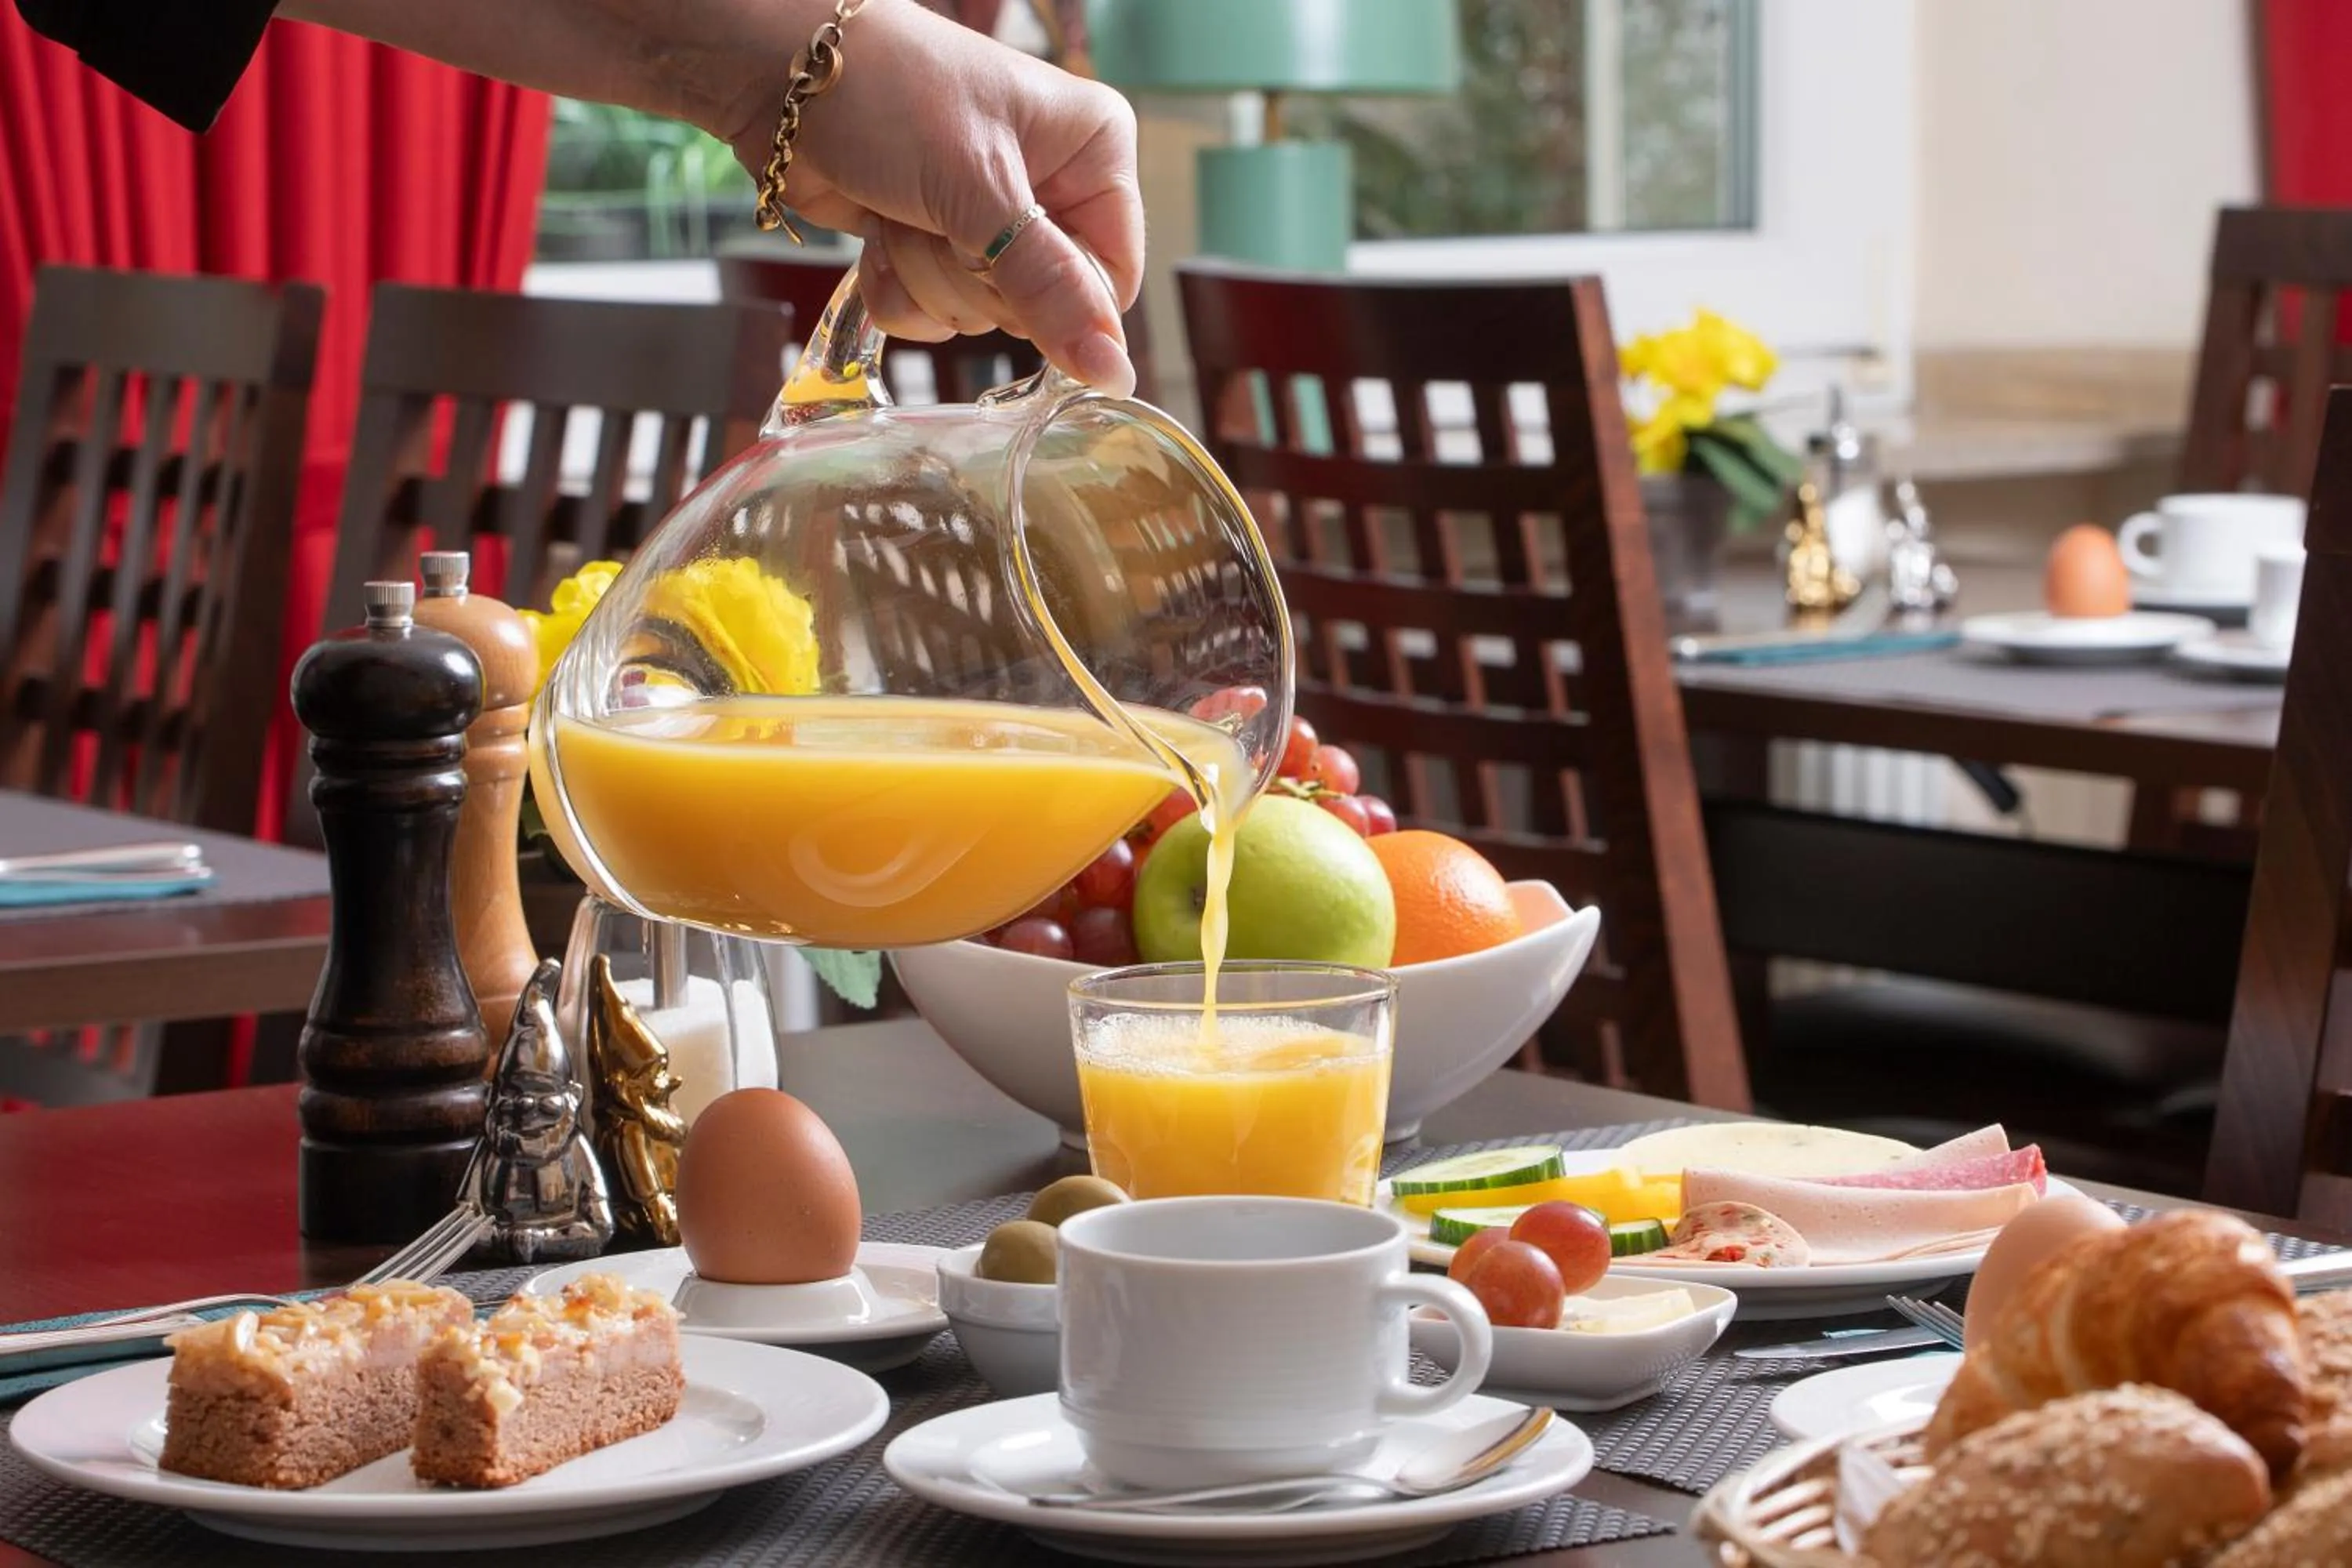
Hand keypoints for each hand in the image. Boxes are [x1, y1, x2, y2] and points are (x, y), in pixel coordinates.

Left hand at [716, 1, 1142, 395]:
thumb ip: (1050, 287)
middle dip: (975, 277)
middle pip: (1042, 306)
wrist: (778, 72)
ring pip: (979, 314)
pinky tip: (877, 234)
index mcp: (1092, 154)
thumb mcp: (980, 188)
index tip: (1001, 270)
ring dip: (926, 275)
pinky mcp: (933, 242)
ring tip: (900, 211)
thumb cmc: (889, 93)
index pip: (1111, 281)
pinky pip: (932, 312)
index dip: (1059, 301)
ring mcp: (987, 219)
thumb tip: (1115, 375)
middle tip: (939, 218)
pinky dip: (896, 284)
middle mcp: (1050, 188)